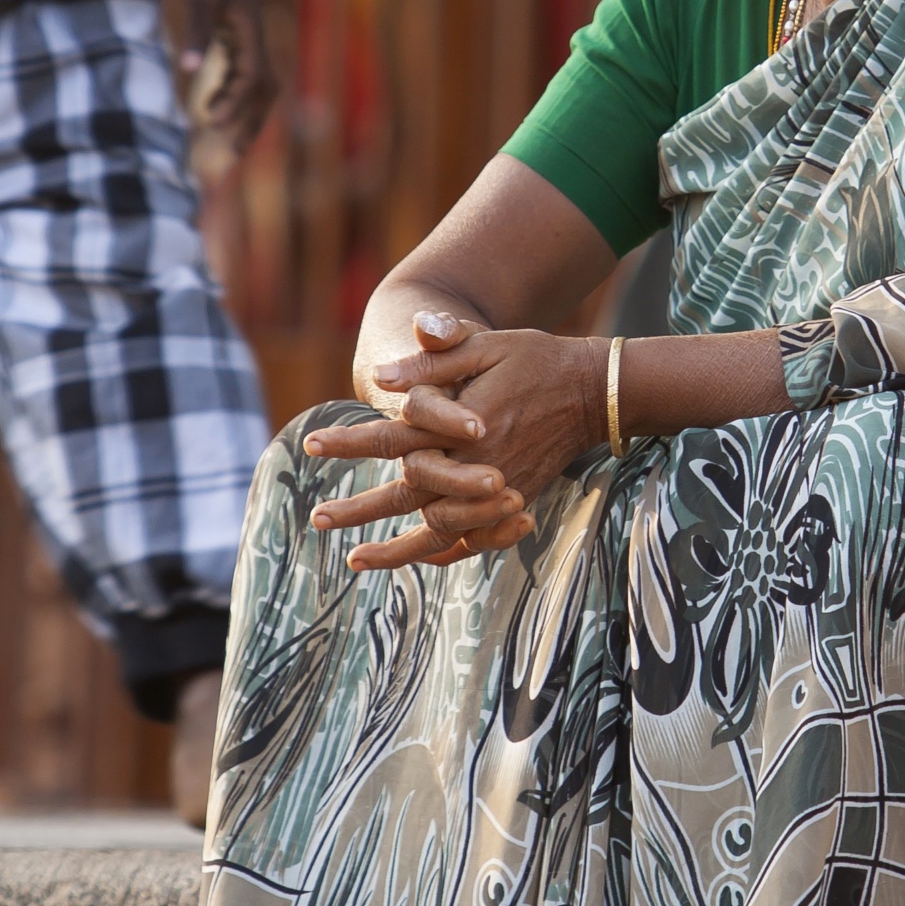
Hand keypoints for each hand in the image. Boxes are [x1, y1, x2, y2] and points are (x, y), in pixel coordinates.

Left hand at [178, 0, 274, 154]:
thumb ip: (195, 31)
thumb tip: (187, 69)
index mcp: (251, 32)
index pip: (253, 78)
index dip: (235, 102)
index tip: (211, 121)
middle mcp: (256, 38)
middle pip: (265, 89)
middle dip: (251, 121)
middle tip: (232, 151)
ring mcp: (250, 36)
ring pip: (258, 84)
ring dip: (245, 110)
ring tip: (221, 133)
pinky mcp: (240, 34)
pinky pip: (245, 73)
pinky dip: (234, 93)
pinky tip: (213, 103)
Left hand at [303, 312, 604, 569]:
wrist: (595, 392)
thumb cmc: (537, 360)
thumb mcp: (486, 345)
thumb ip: (435, 360)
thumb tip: (380, 376)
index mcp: (460, 424)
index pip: (391, 438)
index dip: (348, 441)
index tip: (310, 444)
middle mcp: (474, 465)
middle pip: (405, 496)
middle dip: (358, 510)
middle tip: (317, 519)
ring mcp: (495, 490)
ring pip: (437, 530)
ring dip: (394, 549)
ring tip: (354, 559)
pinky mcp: (512, 501)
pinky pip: (474, 540)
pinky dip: (444, 553)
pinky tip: (417, 560)